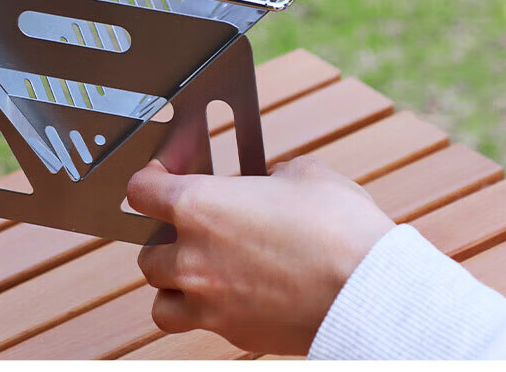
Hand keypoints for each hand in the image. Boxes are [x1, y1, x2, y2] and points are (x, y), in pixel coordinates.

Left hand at [127, 155, 392, 354]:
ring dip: (174, 282)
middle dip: (166, 238)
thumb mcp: (302, 172)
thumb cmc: (337, 224)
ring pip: (161, 298)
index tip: (163, 176)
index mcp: (199, 205)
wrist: (366, 290)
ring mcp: (209, 302)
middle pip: (145, 251)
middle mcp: (192, 257)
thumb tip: (265, 182)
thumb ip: (269, 174)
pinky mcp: (232, 333)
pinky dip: (204, 311)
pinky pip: (197, 324)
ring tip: (205, 267)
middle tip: (196, 226)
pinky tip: (235, 292)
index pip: (139, 192)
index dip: (149, 180)